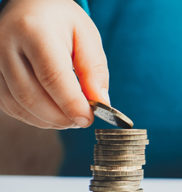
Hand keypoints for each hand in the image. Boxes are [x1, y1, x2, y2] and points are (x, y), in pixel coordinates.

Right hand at [0, 0, 108, 128]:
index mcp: (34, 31)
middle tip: (83, 120)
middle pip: (32, 96)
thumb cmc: (62, 22)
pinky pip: (11, 107)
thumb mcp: (86, 37)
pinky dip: (35, 117)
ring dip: (49, 120)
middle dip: (61, 116)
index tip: (88, 118)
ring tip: (71, 116)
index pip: (52, 76)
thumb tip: (100, 103)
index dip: (71, 104)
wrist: (30, 8)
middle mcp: (6, 45)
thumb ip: (94, 70)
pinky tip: (53, 112)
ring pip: (20, 105)